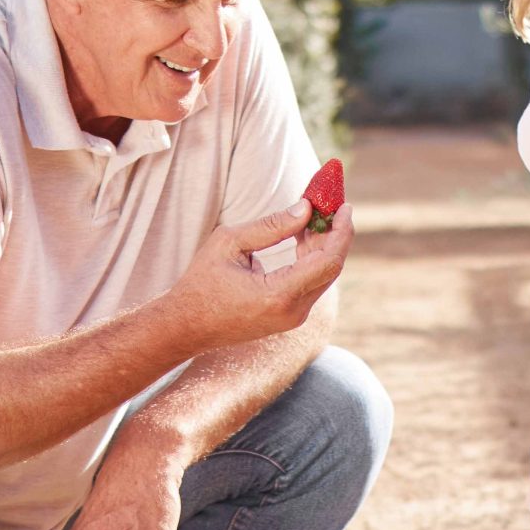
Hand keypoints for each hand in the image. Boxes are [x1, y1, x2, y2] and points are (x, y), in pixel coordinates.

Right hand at [165, 201, 353, 348]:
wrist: (186, 326)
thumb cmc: (201, 282)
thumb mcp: (229, 243)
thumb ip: (271, 226)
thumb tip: (306, 208)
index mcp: (279, 295)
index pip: (327, 261)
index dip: (340, 231)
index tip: (343, 205)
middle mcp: (293, 311)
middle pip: (331, 267)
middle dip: (335, 233)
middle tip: (331, 203)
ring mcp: (293, 318)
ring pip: (323, 275)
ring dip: (323, 244)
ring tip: (316, 213)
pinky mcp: (289, 316)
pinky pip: (310, 283)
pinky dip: (312, 258)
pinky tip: (303, 235)